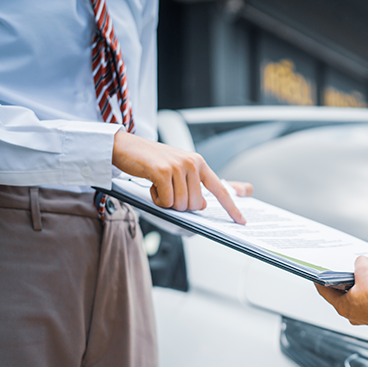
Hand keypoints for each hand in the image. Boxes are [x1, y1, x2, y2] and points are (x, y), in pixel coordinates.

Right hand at [112, 129, 247, 223]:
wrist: (126, 146)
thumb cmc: (151, 161)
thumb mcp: (177, 171)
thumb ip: (193, 187)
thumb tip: (203, 205)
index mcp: (199, 163)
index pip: (220, 189)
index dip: (232, 207)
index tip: (241, 220)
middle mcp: (192, 163)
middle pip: (196, 205)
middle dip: (179, 204)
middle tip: (167, 190)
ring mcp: (178, 166)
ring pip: (181, 205)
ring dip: (167, 202)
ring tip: (158, 186)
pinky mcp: (163, 171)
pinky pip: (167, 201)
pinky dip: (157, 199)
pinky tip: (151, 185)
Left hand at [315, 256, 367, 330]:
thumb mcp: (365, 269)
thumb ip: (359, 263)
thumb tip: (363, 262)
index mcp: (343, 307)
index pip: (325, 291)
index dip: (321, 280)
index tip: (318, 274)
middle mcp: (354, 315)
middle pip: (344, 295)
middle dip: (347, 281)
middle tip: (348, 269)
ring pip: (361, 299)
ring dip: (364, 286)